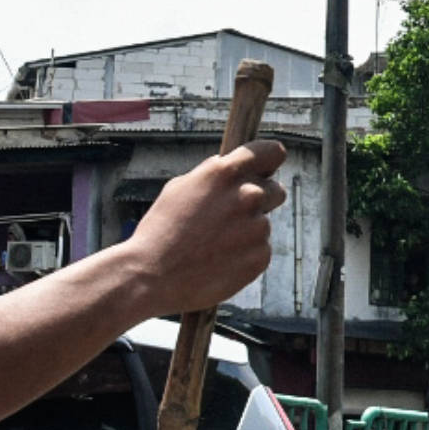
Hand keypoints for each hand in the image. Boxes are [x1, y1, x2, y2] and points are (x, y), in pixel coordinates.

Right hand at [122, 140, 284, 314]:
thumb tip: (230, 166)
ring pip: (263, 224)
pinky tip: (219, 262)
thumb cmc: (160, 231)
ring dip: (247, 231)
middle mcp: (247, 196)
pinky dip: (245, 255)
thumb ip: (213, 174)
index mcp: (225, 173)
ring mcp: (257, 227)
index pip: (272, 152)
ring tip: (214, 245)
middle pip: (276, 190)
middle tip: (232, 217)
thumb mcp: (180, 188)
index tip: (265, 169)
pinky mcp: (261, 256)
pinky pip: (260, 250)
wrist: (152, 277)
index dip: (269, 161)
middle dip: (261, 200)